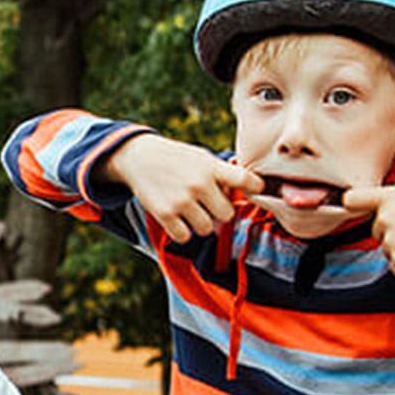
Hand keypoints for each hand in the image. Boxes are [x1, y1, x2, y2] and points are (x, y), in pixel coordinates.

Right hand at [103, 134, 261, 242]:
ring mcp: (181, 201)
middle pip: (227, 215)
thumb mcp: (202, 158)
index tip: (254, 190)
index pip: (245, 181)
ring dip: (201, 223)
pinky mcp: (164, 214)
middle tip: (209, 205)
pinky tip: (178, 219)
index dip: (256, 188)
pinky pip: (184, 236)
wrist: (139, 158)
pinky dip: (182, 231)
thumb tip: (245, 194)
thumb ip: (223, 174)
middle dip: (219, 212)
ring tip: (191, 211)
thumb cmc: (177, 159)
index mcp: (211, 167)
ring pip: (207, 229)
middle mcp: (199, 184)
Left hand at [343, 185, 394, 275]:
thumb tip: (372, 205)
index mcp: (387, 197)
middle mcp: (384, 218)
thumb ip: (391, 200)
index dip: (351, 205)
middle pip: (376, 230)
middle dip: (392, 231)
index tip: (350, 208)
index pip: (351, 199)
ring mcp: (391, 241)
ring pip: (387, 249)